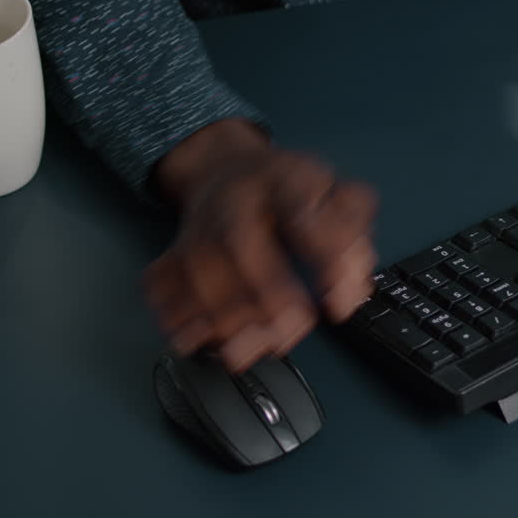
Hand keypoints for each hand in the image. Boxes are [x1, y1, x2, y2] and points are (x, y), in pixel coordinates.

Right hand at [145, 119, 378, 371]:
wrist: (223, 166)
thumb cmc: (289, 190)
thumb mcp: (337, 193)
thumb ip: (353, 237)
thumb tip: (349, 289)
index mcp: (283, 180)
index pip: (303, 209)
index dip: (324, 255)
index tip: (338, 302)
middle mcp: (234, 198)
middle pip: (238, 240)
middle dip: (264, 293)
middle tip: (289, 333)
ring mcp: (200, 222)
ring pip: (197, 266)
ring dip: (221, 314)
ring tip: (245, 351)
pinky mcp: (175, 247)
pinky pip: (163, 279)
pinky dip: (173, 312)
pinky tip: (193, 340)